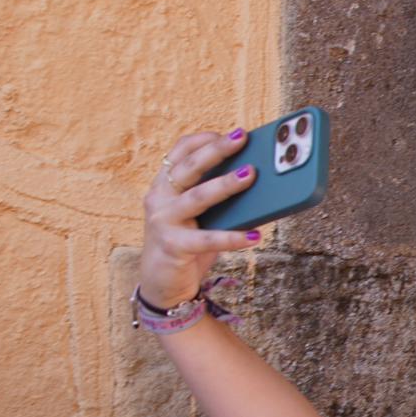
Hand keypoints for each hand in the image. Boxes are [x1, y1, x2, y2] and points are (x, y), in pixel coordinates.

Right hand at [139, 129, 260, 308]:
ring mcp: (163, 221)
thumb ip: (218, 199)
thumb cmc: (188, 243)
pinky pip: (207, 239)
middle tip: (242, 137)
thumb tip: (256, 181)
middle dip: (216, 149)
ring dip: (225, 184)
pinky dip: (232, 237)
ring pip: (197, 197)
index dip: (204, 139)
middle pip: (189, 167)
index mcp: (164, 185)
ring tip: (250, 174)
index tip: (230, 132)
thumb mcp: (200, 215)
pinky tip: (254, 235)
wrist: (162, 283)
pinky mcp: (173, 246)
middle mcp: (159, 198)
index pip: (180, 152)